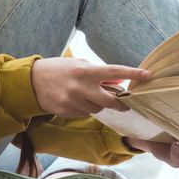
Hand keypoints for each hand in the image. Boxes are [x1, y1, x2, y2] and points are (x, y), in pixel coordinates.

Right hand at [31, 58, 150, 117]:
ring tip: (89, 95)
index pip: (114, 72)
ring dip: (99, 104)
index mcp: (85, 71)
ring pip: (97, 109)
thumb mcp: (79, 65)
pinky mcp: (67, 112)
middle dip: (119, 103)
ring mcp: (73, 101)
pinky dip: (86, 108)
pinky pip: (84, 113)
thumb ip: (99, 74)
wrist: (31, 81)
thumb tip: (118, 80)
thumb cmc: (59, 69)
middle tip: (125, 102)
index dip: (132, 74)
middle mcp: (80, 88)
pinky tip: (77, 100)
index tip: (147, 75)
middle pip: (110, 101)